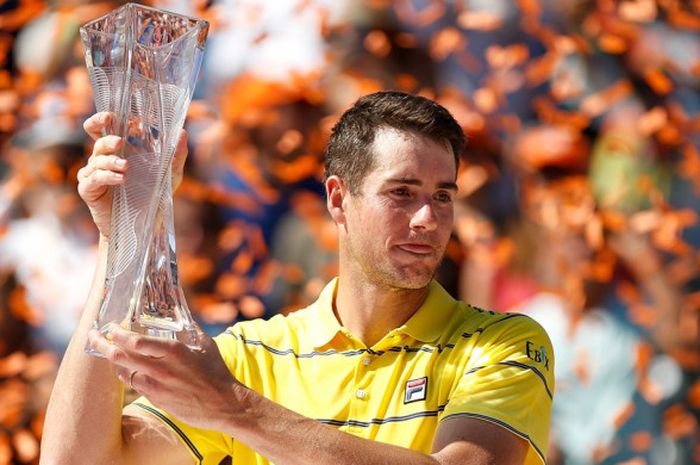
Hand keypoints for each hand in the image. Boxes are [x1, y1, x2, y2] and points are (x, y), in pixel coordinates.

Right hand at [77, 112, 188, 238]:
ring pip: (96, 159)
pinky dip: (106, 176)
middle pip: (97, 138)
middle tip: (120, 142)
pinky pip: (93, 178)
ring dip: (111, 161)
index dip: (104, 118)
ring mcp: (94, 173)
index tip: (113, 116)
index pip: (105, 127)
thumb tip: (182, 132)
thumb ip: (176, 154)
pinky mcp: (89, 190)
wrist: (143, 225)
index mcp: (120, 150)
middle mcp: (104, 158)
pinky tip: (120, 179)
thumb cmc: (154, 196)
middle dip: (106, 137)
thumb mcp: (170, 174)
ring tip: (126, 168)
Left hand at [88, 325, 242, 431]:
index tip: (110, 328)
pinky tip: (128, 371)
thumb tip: (183, 312)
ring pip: (124, 372)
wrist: (224, 404)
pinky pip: (135, 386)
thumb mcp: (206, 345)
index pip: (136, 342)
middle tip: (94, 338)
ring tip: (111, 353)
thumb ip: (190, 329)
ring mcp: (157, 386)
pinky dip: (129, 376)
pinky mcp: (157, 400)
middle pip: (121, 357)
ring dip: (115, 362)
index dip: (118, 334)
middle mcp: (162, 369)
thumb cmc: (217, 373)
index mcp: (174, 351)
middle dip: (103, 346)